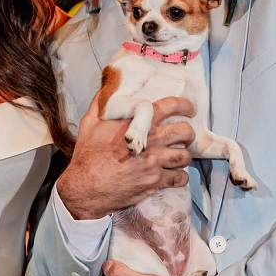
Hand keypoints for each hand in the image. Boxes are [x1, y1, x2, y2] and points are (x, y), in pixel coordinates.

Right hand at [57, 96, 194, 220]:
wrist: (85, 188)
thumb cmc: (87, 156)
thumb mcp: (89, 123)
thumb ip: (100, 103)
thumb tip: (106, 87)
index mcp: (138, 124)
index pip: (171, 106)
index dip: (185, 105)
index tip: (189, 110)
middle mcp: (151, 141)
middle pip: (185, 131)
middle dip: (188, 134)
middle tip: (183, 137)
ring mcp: (155, 163)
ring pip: (186, 156)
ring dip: (183, 156)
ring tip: (177, 157)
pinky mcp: (155, 182)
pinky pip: (180, 178)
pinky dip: (179, 177)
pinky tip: (173, 176)